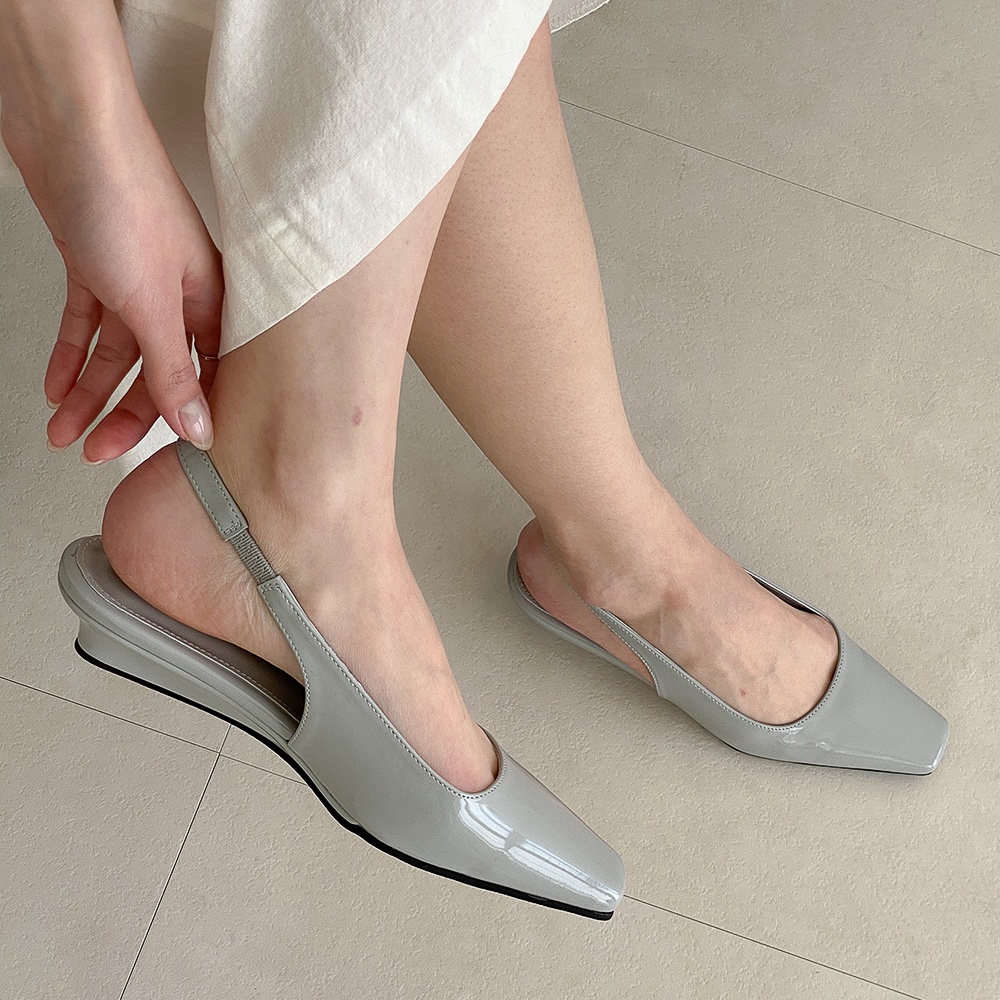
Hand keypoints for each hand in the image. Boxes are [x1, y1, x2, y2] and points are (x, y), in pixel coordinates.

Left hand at [3, 93, 223, 460]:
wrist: (68, 125)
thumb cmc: (125, 194)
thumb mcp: (153, 302)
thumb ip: (173, 370)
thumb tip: (199, 428)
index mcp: (213, 301)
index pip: (205, 377)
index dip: (183, 418)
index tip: (159, 456)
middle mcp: (179, 295)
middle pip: (155, 371)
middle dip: (122, 413)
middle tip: (95, 450)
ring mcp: (135, 281)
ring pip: (115, 353)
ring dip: (87, 393)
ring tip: (62, 429)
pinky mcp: (96, 267)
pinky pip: (85, 324)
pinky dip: (69, 354)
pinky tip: (55, 385)